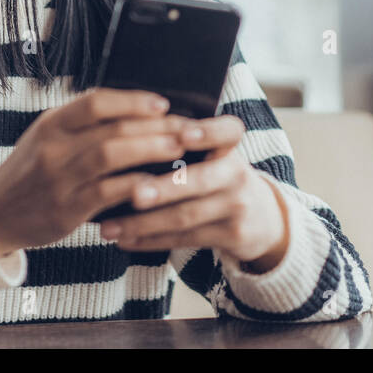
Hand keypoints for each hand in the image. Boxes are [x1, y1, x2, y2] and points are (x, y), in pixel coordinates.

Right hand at [0, 88, 199, 256]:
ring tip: (178, 149)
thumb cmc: (32, 171)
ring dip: (150, 150)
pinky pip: (106, 193)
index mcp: (51, 123)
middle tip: (187, 128)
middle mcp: (53, 147)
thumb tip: (136, 109)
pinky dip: (134, 186)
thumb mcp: (48, 136)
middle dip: (155, 127)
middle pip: (111, 128)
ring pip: (110, 156)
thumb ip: (83, 124)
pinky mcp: (65, 209)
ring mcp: (58, 178)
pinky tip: (155, 184)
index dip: (132, 101)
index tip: (163, 104)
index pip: (95, 102)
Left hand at [97, 115, 290, 271]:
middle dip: (164, 189)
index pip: (226, 132)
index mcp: (229, 146)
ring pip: (186, 216)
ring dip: (145, 223)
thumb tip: (122, 132)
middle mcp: (237, 174)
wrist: (262, 216)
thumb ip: (181, 141)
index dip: (206, 132)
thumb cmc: (218, 174)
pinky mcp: (232, 235)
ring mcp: (236, 207)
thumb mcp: (214, 153)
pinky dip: (151, 241)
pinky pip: (185, 239)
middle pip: (199, 180)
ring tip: (111, 227)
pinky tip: (125, 239)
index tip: (181, 133)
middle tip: (134, 194)